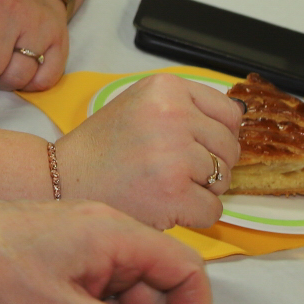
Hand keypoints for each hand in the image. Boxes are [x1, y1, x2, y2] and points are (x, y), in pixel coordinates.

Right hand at [51, 75, 241, 230]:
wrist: (65, 178)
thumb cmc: (104, 147)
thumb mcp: (143, 104)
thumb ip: (186, 107)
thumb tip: (237, 122)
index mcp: (166, 88)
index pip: (230, 114)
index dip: (216, 136)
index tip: (194, 146)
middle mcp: (173, 114)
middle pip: (230, 148)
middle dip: (210, 166)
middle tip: (172, 169)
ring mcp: (174, 154)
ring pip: (225, 180)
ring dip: (201, 190)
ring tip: (163, 184)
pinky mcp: (174, 192)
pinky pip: (214, 210)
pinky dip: (194, 215)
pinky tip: (164, 204)